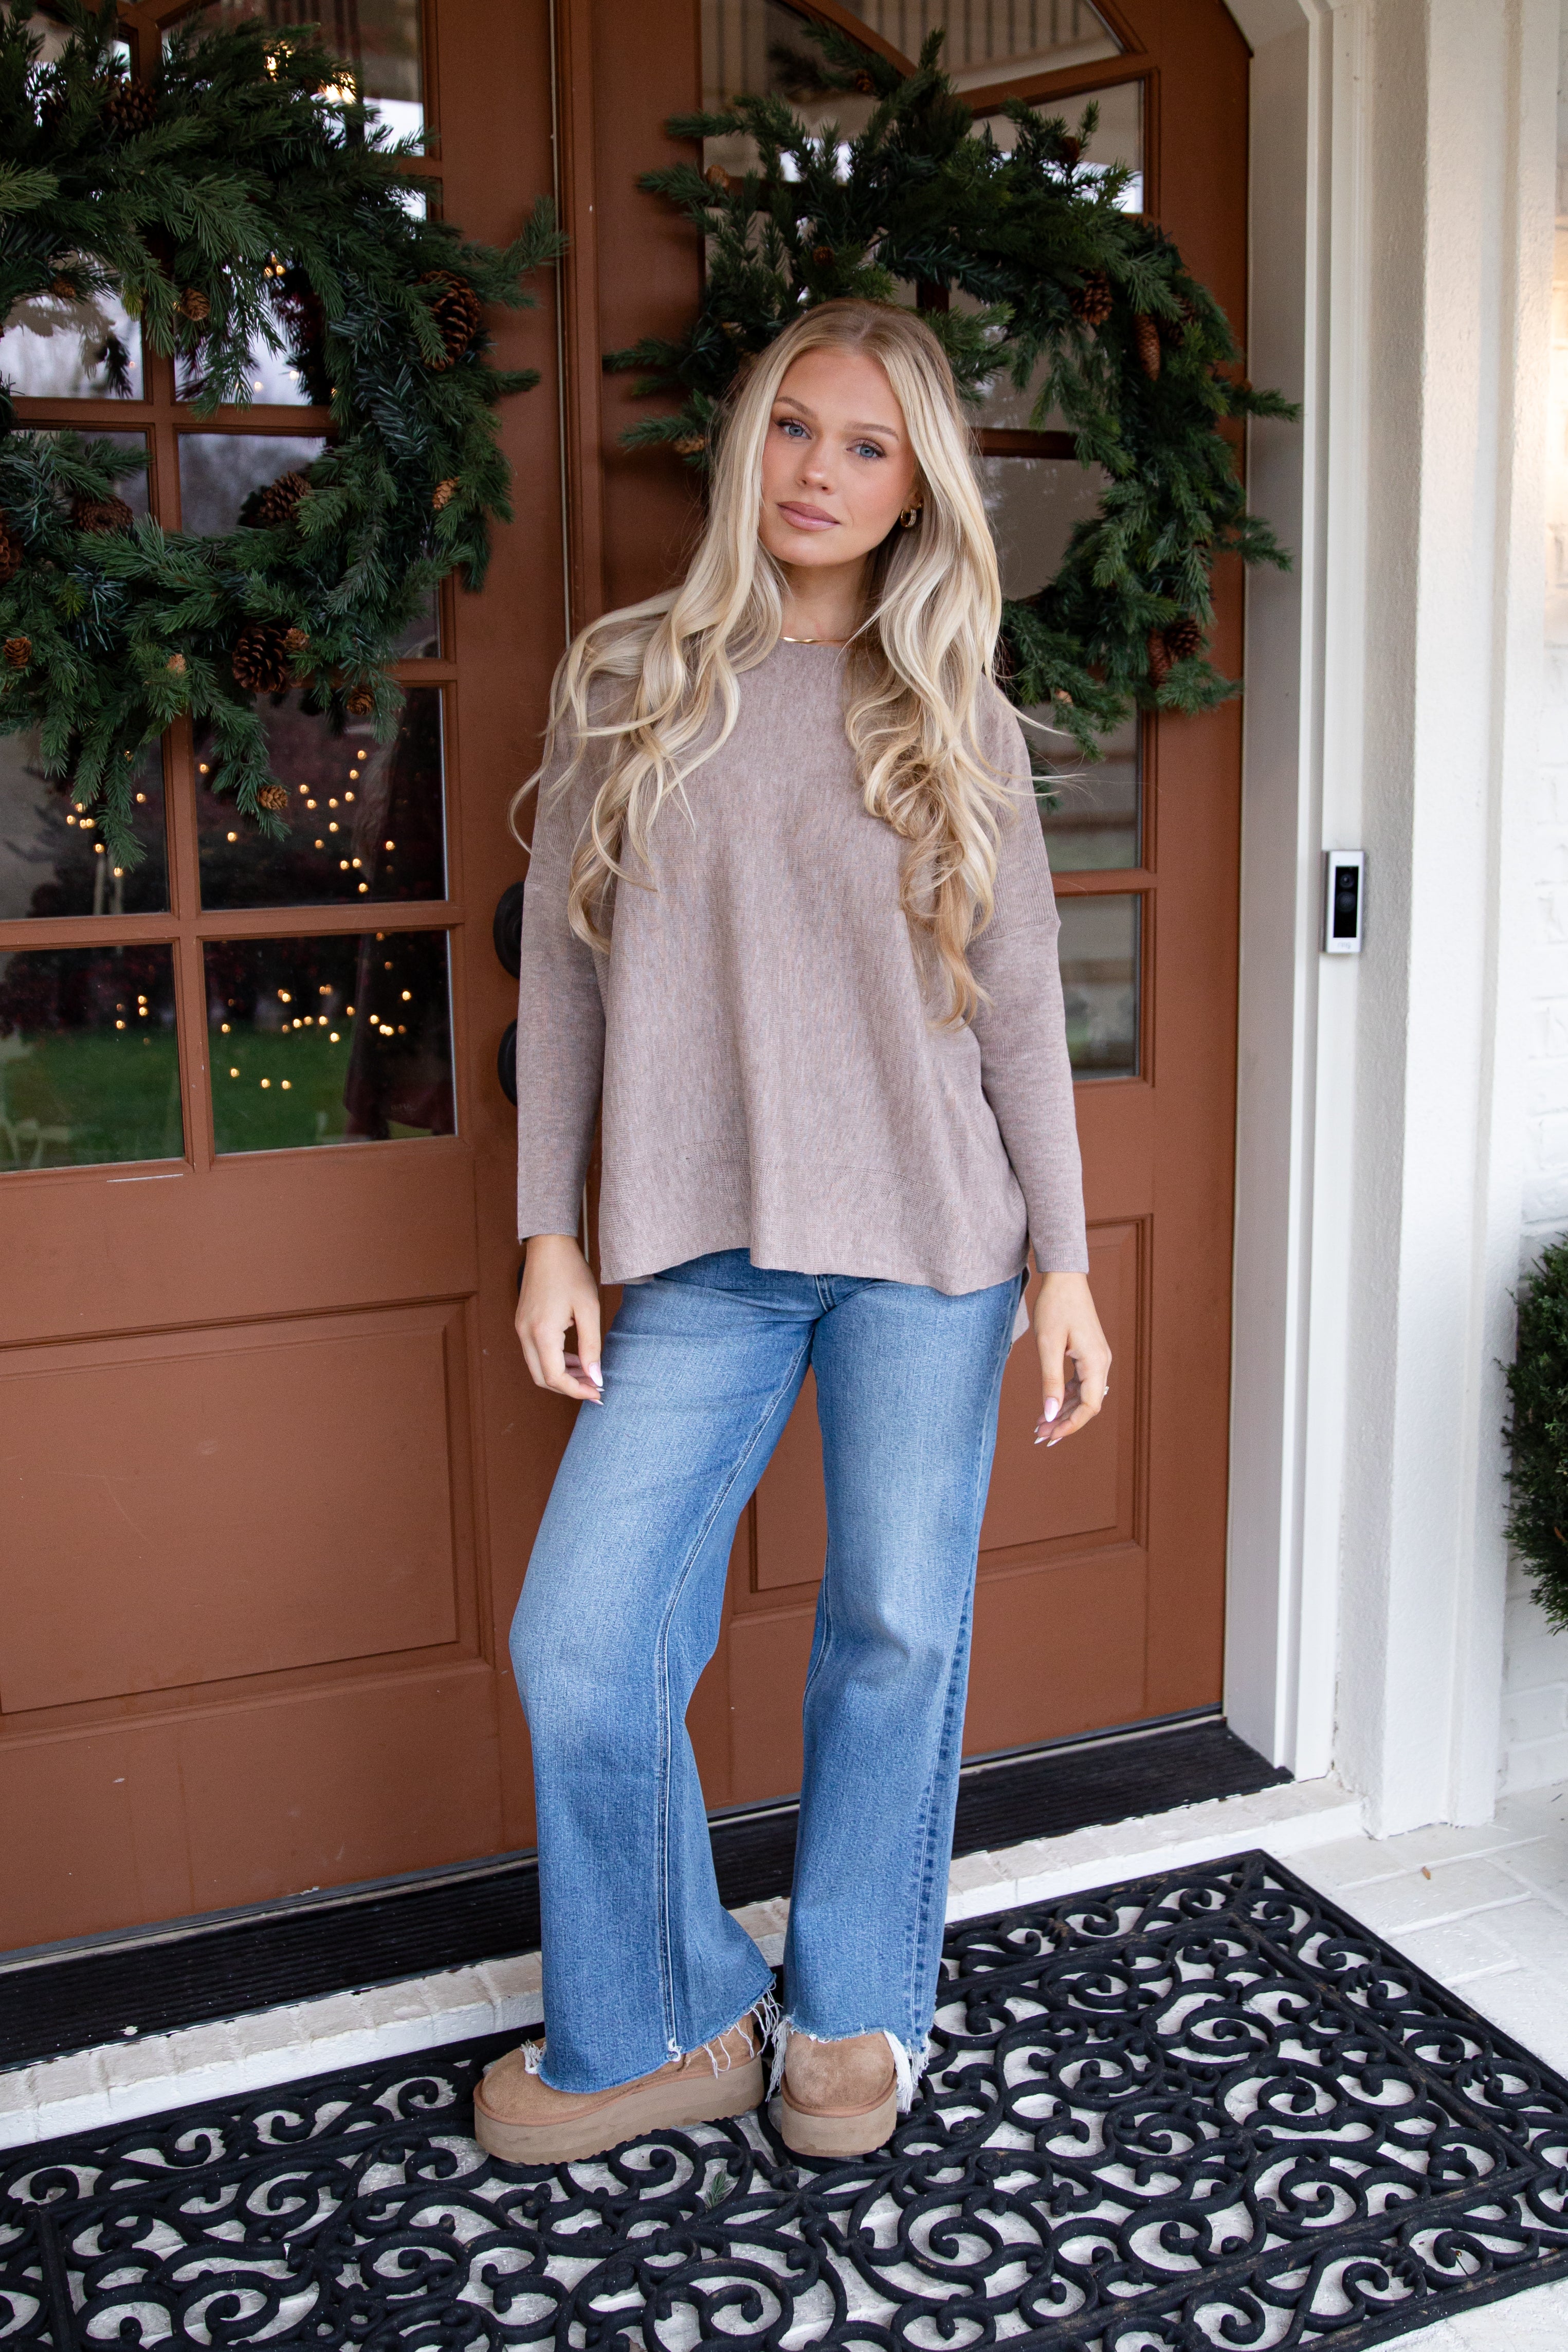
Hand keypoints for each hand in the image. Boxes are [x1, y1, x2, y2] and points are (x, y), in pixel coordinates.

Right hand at [516, 1233, 603, 1402]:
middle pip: (542, 1378)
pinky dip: (553, 1361)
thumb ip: (591, 1346)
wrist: (549, 1245)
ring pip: (537, 1367)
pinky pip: (534, 1353)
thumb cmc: (571, 1272)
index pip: (555, 1378)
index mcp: (542, 1332)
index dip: (577, 1391)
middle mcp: (525, 1334)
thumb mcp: (589, 1309)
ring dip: (561, 1375)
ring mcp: (520, 1328)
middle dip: (569, 1388)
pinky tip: (574, 1357)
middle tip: (594, 1387)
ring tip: (588, 1373)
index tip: (598, 1393)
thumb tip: (595, 1377)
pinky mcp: (522, 1323)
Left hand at [1033, 1269, 1109, 1446]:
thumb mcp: (1047, 1344)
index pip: (1089, 1407)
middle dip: (1064, 1422)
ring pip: (1083, 1395)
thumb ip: (1050, 1381)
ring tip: (1041, 1425)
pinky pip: (1081, 1383)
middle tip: (1039, 1435)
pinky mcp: (1089, 1353)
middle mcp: (1102, 1362)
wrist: (1064, 1278)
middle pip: (1087, 1404)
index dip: (1070, 1425)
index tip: (1048, 1436)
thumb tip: (1049, 1414)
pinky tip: (1050, 1405)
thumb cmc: (1054, 1307)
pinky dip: (1065, 1396)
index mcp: (1095, 1361)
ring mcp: (1097, 1358)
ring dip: (1064, 1411)